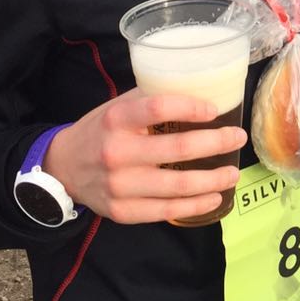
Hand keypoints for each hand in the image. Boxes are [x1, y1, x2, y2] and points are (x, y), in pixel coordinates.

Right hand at [43, 89, 246, 223]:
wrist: (62, 168)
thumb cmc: (100, 131)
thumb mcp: (117, 107)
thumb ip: (151, 99)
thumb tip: (200, 89)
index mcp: (116, 119)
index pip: (158, 108)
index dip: (191, 107)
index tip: (214, 110)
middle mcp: (117, 152)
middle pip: (177, 149)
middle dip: (216, 143)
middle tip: (237, 138)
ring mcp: (119, 186)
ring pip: (176, 186)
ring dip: (212, 180)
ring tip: (232, 174)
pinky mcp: (122, 211)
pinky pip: (165, 211)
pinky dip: (194, 206)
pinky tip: (213, 198)